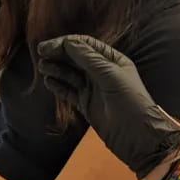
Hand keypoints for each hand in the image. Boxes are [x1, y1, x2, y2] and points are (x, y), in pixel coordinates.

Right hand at [37, 35, 179, 179]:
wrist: (138, 138)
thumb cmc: (130, 102)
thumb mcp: (110, 76)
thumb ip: (89, 59)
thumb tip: (68, 42)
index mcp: (112, 60)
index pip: (86, 45)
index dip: (67, 43)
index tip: (49, 46)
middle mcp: (102, 72)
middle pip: (76, 58)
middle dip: (59, 54)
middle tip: (41, 54)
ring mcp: (93, 89)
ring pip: (70, 74)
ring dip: (57, 69)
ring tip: (43, 68)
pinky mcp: (86, 105)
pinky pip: (69, 92)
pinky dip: (59, 86)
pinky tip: (49, 82)